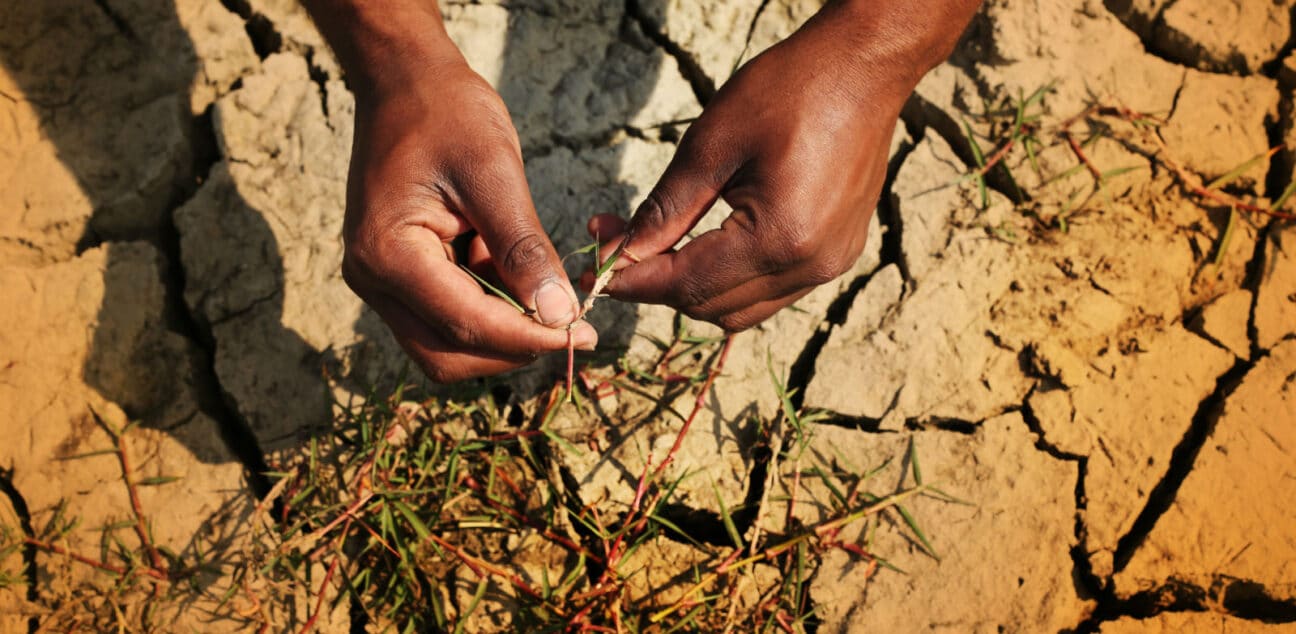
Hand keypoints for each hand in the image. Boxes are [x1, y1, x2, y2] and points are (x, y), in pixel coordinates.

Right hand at [340, 52, 595, 382]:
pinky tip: (517, 271)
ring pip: (446, 343)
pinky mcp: (397, 275)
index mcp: (387, 253)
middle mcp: (372, 278)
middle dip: (511, 348)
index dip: (528, 338)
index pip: (465, 324)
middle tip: (571, 327)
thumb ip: (523, 248)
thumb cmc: (447, 113)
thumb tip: (559, 313)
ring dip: (500, 331)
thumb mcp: (494, 173)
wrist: (405, 81)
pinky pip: (445, 315)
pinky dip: (489, 307)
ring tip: (546, 291)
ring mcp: (380, 280)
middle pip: (447, 354)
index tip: (584, 334)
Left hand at [585, 0, 968, 331]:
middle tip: (615, 242)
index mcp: (779, 238)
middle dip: (657, 283)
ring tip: (656, 243)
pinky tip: (707, 242)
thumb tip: (620, 255)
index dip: (633, 281)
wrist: (862, 68)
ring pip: (740, 310)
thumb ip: (665, 210)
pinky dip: (730, 280)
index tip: (593, 268)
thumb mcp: (711, 144)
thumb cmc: (788, 90)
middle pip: (711, 308)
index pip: (687, 285)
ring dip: (693, 287)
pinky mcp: (837, 256)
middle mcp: (810, 265)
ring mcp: (829, 265)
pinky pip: (771, 292)